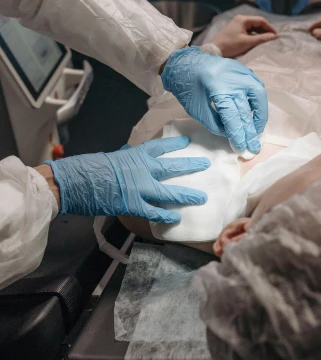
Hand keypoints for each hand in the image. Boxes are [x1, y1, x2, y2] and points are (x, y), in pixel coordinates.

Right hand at [45, 137, 209, 223]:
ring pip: (170, 191)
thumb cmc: (88, 168)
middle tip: (205, 164)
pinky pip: (154, 212)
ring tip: (202, 197)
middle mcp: (142, 169)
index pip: (159, 146)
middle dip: (190, 165)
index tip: (186, 141)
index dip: (174, 143)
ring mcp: (140, 188)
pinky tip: (177, 219)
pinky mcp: (134, 204)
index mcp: (134, 155)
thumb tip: (125, 154)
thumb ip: (122, 158)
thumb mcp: (109, 157)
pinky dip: (166, 216)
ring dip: (187, 194)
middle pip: (172, 166)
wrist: (76, 181)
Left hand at [162, 47, 266, 153]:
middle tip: (253, 147)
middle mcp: (232, 78)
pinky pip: (257, 87)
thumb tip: (232, 135)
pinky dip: (258, 102)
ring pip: (258, 95)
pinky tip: (255, 115)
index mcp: (217, 87)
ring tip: (257, 130)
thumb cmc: (188, 88)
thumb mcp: (197, 110)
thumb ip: (215, 124)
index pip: (232, 116)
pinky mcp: (244, 70)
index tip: (241, 147)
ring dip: (260, 115)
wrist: (186, 63)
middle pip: (246, 109)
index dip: (237, 134)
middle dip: (250, 131)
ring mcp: (240, 71)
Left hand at [212, 15, 277, 57]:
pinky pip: (248, 31)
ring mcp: (237, 25)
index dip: (269, 27)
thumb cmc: (230, 45)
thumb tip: (274, 36)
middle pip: (257, 23)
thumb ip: (262, 38)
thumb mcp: (247, 42)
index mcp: (243, 19)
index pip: (260, 20)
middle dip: (265, 30)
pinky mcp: (235, 31)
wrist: (215, 51)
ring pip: (253, 27)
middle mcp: (240, 20)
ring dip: (260, 33)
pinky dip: (254, 35)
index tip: (276, 35)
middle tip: (273, 38)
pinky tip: (258, 41)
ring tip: (267, 40)